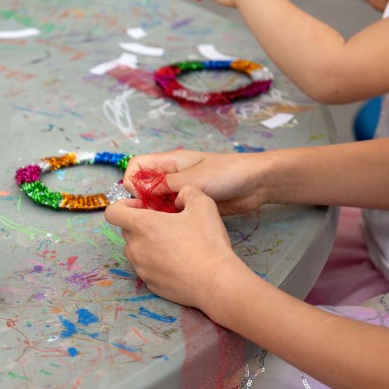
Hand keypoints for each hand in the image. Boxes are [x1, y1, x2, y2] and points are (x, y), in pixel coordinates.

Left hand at [104, 186, 247, 309]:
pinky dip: (156, 262)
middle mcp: (135, 247)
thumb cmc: (207, 242)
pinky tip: (178, 261)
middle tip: (165, 223)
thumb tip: (179, 196)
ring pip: (135, 250)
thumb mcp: (202, 204)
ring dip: (147, 243)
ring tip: (173, 242)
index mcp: (141, 225)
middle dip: (141, 223)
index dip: (124, 205)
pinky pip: (146, 267)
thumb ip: (186, 191)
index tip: (144, 206)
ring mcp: (141, 268)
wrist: (216, 282)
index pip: (112, 212)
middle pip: (126, 230)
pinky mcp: (150, 284)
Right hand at [122, 150, 267, 215]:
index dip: (132, 179)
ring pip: (156, 201)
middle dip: (141, 199)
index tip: (137, 196)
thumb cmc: (226, 174)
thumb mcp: (193, 178)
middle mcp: (171, 175)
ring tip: (161, 222)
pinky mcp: (189, 205)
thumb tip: (139, 190)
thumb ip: (165, 184)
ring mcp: (180, 191)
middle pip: (144, 185)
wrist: (256, 184)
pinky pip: (170, 212)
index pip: (138, 165)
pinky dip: (167, 218)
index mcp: (170, 161)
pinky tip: (172, 226)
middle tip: (148, 214)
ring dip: (154, 211)